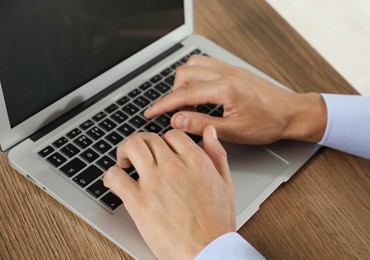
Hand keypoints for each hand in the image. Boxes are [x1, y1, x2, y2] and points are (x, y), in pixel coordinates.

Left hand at [103, 126, 235, 258]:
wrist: (207, 250)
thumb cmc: (216, 222)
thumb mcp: (225, 183)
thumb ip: (217, 154)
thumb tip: (210, 132)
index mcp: (195, 160)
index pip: (172, 134)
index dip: (163, 141)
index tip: (160, 150)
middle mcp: (173, 165)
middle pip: (149, 138)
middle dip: (142, 143)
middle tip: (138, 154)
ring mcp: (155, 181)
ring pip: (131, 147)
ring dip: (124, 150)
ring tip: (124, 161)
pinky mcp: (138, 200)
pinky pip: (115, 176)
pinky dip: (111, 175)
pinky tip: (115, 181)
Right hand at [145, 55, 326, 143]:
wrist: (291, 112)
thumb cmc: (268, 123)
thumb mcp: (233, 131)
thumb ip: (202, 125)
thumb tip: (177, 119)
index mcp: (225, 89)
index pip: (184, 94)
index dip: (163, 105)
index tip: (150, 113)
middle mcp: (225, 73)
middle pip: (184, 75)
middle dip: (174, 94)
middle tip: (179, 114)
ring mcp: (229, 69)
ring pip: (193, 65)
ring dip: (184, 83)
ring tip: (189, 103)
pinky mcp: (233, 69)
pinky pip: (205, 64)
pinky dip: (195, 76)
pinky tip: (201, 92)